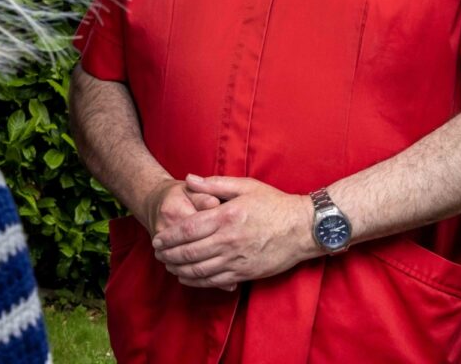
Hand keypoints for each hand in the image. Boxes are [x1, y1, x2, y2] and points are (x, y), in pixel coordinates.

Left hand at [151, 174, 316, 288]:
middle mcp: (228, 240)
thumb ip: (214, 183)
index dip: (169, 236)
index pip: (188, 229)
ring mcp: (236, 259)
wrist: (302, 228)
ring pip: (199, 270)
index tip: (157, 239)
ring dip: (179, 269)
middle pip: (189, 252)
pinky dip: (196, 281)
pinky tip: (186, 277)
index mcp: (226, 216)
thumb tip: (188, 179)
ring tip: (167, 265)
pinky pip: (214, 281)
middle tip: (157, 254)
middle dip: (169, 255)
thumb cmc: (274, 204)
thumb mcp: (245, 186)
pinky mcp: (244, 272)